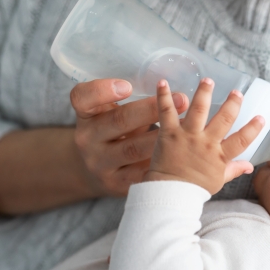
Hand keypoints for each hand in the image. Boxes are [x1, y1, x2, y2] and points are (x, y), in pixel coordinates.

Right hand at [70, 79, 188, 195]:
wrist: (96, 172)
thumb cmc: (112, 133)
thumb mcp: (110, 114)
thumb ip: (133, 103)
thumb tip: (176, 95)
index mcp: (86, 115)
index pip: (82, 98)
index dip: (103, 91)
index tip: (127, 86)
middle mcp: (87, 139)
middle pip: (118, 121)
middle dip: (151, 110)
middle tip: (181, 100)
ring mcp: (100, 164)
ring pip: (133, 149)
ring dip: (163, 137)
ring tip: (188, 126)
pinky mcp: (117, 183)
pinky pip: (143, 172)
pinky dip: (163, 162)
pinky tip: (182, 154)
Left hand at [145, 78, 264, 194]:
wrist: (170, 194)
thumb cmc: (194, 189)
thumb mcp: (218, 180)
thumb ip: (234, 170)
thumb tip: (250, 166)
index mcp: (220, 156)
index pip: (241, 141)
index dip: (252, 129)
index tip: (261, 118)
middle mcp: (206, 143)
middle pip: (223, 120)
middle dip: (232, 104)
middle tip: (237, 92)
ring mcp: (188, 137)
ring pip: (199, 110)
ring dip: (204, 93)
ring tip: (208, 80)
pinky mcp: (169, 133)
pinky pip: (167, 112)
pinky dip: (164, 96)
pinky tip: (163, 82)